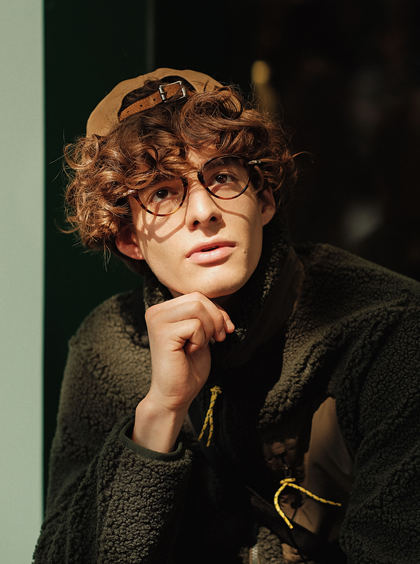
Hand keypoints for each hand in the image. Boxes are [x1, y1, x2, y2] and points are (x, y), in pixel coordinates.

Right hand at [145, 292, 233, 410]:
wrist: (175, 396)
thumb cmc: (188, 367)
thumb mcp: (200, 334)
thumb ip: (204, 315)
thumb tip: (220, 300)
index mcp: (163, 309)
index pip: (197, 295)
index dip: (217, 311)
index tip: (225, 329)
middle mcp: (155, 311)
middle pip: (198, 298)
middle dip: (216, 318)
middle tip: (218, 338)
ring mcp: (157, 321)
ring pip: (198, 308)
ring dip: (209, 329)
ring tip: (201, 345)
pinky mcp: (162, 334)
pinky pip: (195, 325)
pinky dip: (201, 340)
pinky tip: (189, 351)